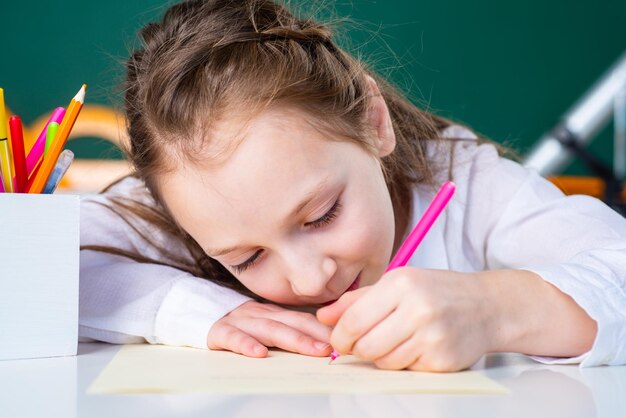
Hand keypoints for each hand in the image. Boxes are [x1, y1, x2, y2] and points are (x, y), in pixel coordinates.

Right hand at [207, 300, 331, 357]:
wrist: (198, 313)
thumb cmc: (238, 325)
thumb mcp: (264, 323)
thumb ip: (287, 330)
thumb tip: (323, 342)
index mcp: (272, 313)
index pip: (302, 318)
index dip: (322, 327)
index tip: (342, 336)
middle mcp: (259, 314)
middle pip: (290, 322)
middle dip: (314, 334)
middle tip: (333, 346)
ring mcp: (239, 321)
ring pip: (268, 329)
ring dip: (292, 339)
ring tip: (311, 349)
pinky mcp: (219, 332)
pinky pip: (233, 338)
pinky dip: (246, 345)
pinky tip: (259, 354)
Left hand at [317, 268, 495, 371]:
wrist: (486, 306)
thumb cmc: (436, 291)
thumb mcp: (397, 283)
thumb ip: (357, 300)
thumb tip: (323, 317)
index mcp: (401, 284)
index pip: (353, 320)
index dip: (340, 336)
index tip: (340, 340)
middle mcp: (417, 309)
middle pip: (365, 346)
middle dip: (356, 349)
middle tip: (361, 343)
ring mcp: (432, 337)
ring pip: (383, 362)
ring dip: (380, 356)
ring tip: (393, 340)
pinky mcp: (442, 360)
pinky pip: (405, 370)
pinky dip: (402, 362)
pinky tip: (414, 346)